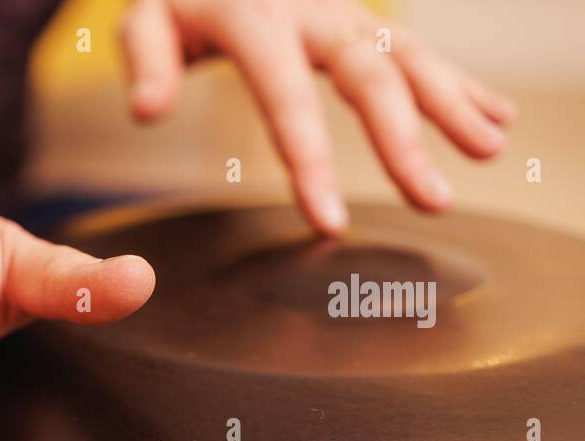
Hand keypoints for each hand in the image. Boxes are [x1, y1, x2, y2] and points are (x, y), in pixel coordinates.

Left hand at [120, 0, 516, 232]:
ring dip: (453, 104)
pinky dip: (457, 82)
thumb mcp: (145, 20)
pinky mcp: (360, 18)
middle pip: (370, 76)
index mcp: (255, 19)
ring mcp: (344, 11)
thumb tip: (146, 110)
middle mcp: (313, 10)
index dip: (311, 165)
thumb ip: (146, 62)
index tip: (330, 223)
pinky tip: (492, 116)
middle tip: (434, 203)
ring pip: (408, 56)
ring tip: (491, 151)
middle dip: (406, 142)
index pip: (287, 100)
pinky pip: (414, 49)